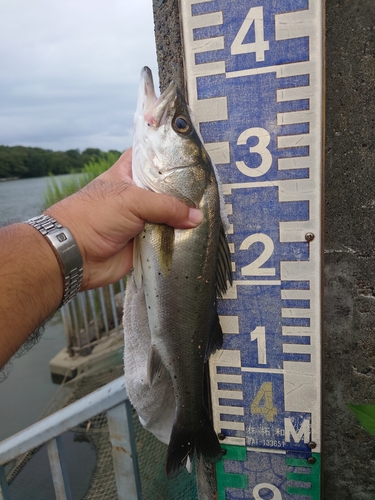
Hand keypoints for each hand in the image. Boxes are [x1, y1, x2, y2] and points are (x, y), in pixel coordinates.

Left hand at [45, 148, 202, 290]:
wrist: (75, 256)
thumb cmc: (95, 217)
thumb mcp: (132, 200)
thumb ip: (167, 206)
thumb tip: (197, 217)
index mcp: (129, 174)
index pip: (153, 157)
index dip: (172, 155)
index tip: (198, 155)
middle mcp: (138, 194)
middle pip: (168, 189)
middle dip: (187, 191)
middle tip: (213, 189)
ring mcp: (143, 219)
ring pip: (171, 216)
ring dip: (186, 218)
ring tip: (213, 212)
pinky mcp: (146, 242)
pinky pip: (169, 239)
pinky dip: (181, 240)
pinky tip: (201, 235)